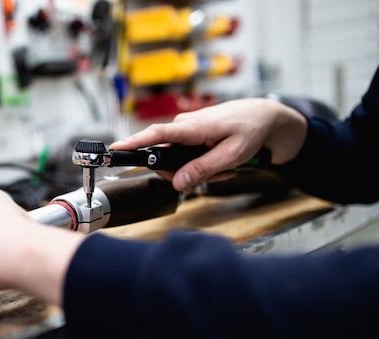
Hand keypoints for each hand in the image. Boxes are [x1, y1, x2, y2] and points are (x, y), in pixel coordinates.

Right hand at [110, 98, 306, 190]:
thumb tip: (177, 182)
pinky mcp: (189, 135)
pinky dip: (201, 165)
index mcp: (192, 127)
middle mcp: (183, 126)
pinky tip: (221, 165)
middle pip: (164, 158)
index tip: (115, 149)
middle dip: (184, 173)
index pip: (156, 135)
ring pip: (176, 160)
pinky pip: (185, 156)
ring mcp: (185, 130)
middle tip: (213, 176)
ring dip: (197, 170)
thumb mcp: (231, 155)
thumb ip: (203, 169)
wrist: (263, 116)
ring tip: (223, 169)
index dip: (133, 143)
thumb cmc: (250, 130)